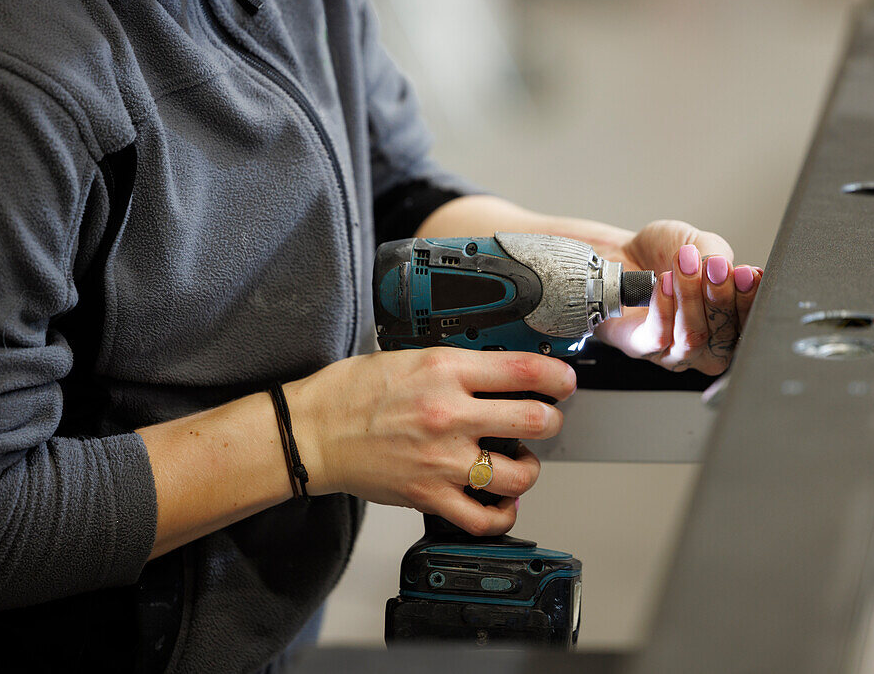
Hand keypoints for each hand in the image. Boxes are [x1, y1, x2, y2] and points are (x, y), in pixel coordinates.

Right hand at [283, 348, 576, 534]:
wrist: (310, 432)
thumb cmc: (351, 393)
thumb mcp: (409, 356)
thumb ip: (457, 365)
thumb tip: (499, 371)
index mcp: (445, 371)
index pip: (524, 371)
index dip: (557, 378)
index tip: (563, 383)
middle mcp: (449, 414)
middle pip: (534, 421)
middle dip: (549, 421)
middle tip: (543, 420)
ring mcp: (442, 460)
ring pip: (520, 474)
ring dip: (529, 468)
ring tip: (518, 461)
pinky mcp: (429, 496)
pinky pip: (485, 518)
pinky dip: (503, 514)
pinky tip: (500, 501)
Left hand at [593, 219, 762, 374]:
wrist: (622, 254)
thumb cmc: (664, 254)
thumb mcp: (701, 246)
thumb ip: (718, 258)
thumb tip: (725, 269)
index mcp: (728, 322)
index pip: (750, 323)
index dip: (750, 300)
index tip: (746, 274)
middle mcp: (705, 343)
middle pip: (724, 334)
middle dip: (720, 296)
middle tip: (712, 265)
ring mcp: (674, 351)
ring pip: (692, 337)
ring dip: (690, 298)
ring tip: (684, 266)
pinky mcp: (642, 348)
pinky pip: (658, 337)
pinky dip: (663, 308)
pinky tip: (663, 284)